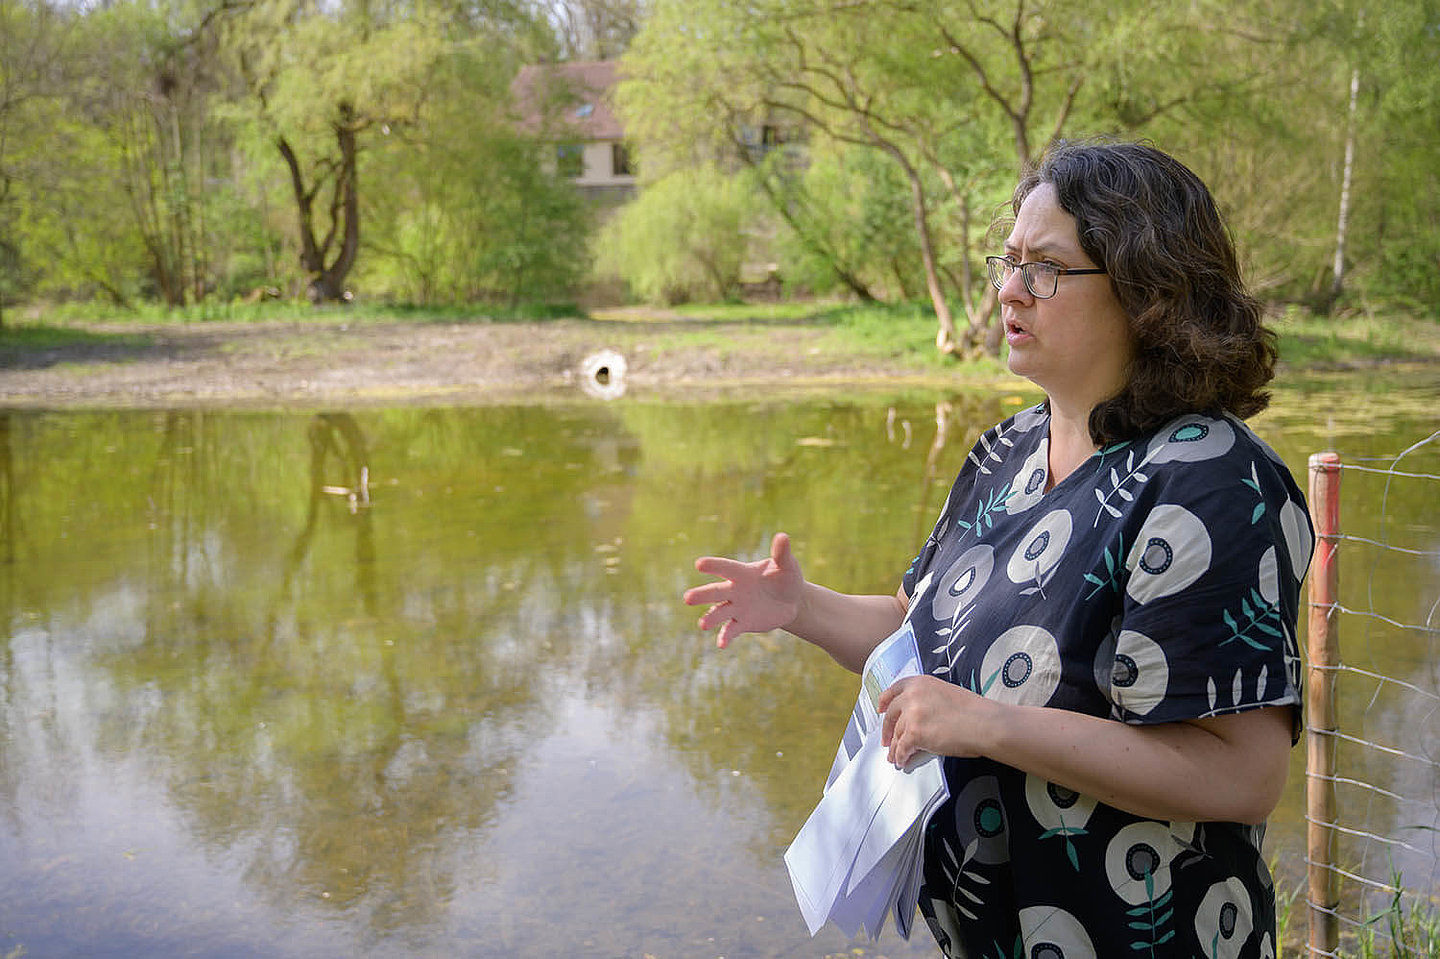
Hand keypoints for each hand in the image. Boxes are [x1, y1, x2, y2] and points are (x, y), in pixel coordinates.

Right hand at [683, 532, 804, 648]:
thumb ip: (782, 553)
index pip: (725, 568)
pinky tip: (721, 645)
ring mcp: (737, 607)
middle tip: (687, 599)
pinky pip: (731, 630)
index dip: (713, 566)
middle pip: (715, 592)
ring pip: (719, 612)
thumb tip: (783, 536)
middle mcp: (735, 590)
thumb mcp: (787, 565)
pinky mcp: (742, 623)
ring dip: (710, 618)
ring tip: (702, 624)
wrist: (792, 602)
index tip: (699, 564)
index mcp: (742, 572)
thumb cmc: (786, 578)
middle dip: (702, 595)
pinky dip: (725, 637)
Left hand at [877, 675, 992, 768]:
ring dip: (895, 748)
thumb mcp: (945, 694)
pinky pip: (902, 748)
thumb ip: (926, 700)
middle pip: (891, 714)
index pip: (894, 690)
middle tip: (886, 739)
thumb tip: (916, 717)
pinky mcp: (914, 733)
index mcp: (920, 683)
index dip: (885, 701)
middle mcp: (912, 695)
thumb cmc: (974, 712)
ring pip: (897, 734)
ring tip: (895, 756)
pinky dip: (901, 757)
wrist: (985, 724)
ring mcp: (912, 714)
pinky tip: (902, 761)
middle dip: (887, 729)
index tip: (880, 708)